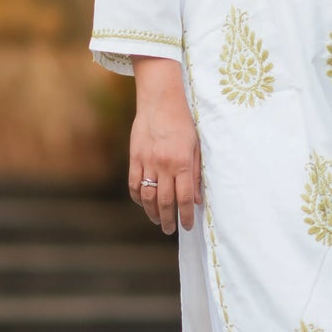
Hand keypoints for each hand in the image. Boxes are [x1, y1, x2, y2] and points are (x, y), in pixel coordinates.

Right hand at [129, 57, 201, 233]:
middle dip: (168, 219)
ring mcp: (147, 162)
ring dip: (152, 212)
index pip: (184, 197)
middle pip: (164, 201)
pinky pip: (134, 184)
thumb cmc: (182, 123)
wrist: (159, 102)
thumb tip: (197, 199)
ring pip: (147, 196)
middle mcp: (164, 165)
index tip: (187, 226)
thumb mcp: (196, 147)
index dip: (186, 215)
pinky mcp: (134, 158)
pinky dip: (138, 197)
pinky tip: (144, 203)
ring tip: (157, 220)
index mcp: (182, 162)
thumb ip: (196, 174)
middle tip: (170, 230)